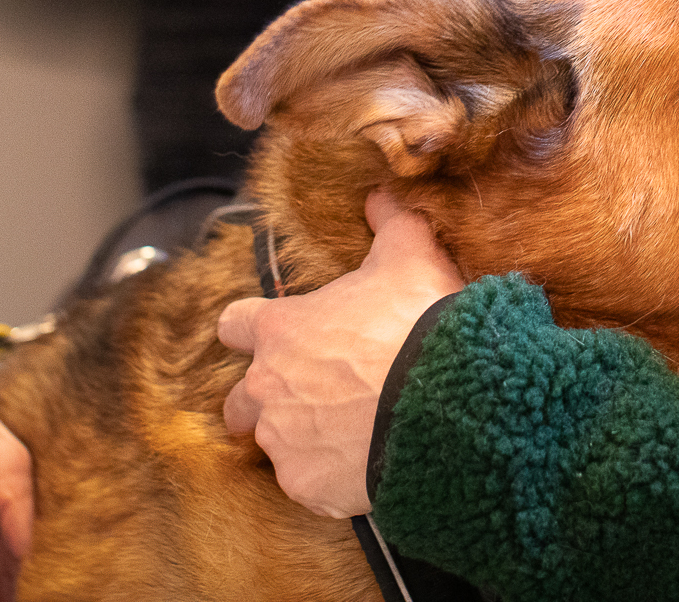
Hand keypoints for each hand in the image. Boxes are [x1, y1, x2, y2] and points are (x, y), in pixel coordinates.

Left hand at [217, 190, 463, 517]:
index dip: (251, 329)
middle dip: (263, 400)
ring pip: (273, 444)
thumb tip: (382, 195)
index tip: (271, 335)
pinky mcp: (305, 484)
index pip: (234, 325)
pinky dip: (328, 475)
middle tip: (311, 395)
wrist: (444, 400)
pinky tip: (362, 463)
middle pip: (236, 401)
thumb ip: (390, 222)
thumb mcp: (410, 255)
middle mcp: (267, 386)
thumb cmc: (419, 323)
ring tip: (347, 433)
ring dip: (300, 438)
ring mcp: (282, 440)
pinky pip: (306, 483)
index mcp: (280, 329)